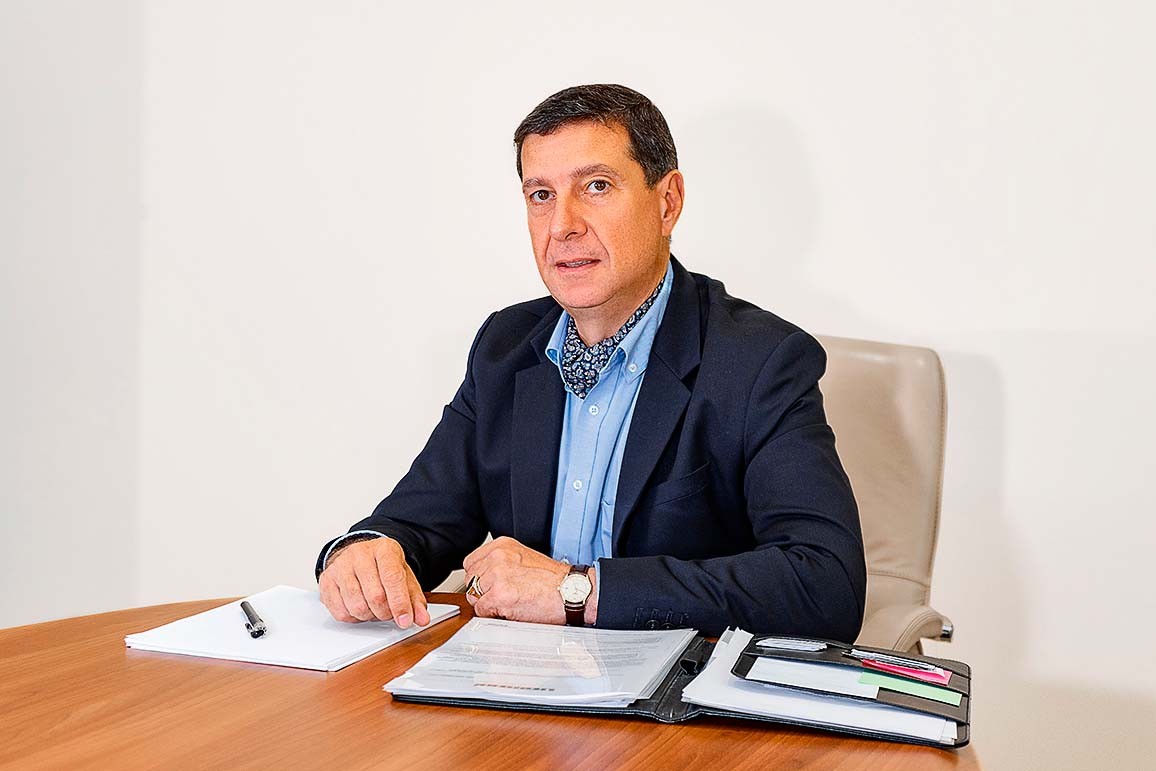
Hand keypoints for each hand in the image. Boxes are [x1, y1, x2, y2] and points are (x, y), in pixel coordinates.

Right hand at [319, 537, 429, 628]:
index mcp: (384, 549)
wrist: (360, 555)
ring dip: (369, 616)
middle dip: (385, 613)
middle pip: (375, 596)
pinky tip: (359, 606)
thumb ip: (415, 599)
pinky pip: (341, 612)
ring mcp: (340, 566)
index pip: (392, 578)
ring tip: (374, 608)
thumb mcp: (404, 577)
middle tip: (389, 612)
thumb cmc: (382, 567)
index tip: (405, 621)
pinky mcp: (327, 580)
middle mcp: (360, 554)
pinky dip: (353, 617)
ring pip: (357, 606)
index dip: (400, 603)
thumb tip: (421, 619)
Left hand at [463, 536, 594, 624]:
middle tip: (503, 598)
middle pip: (470, 580)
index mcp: (502, 545)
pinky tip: (511, 610)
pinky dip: (493, 615)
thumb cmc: (554, 581)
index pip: (471, 563)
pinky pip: (482, 610)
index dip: (479, 579)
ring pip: (474, 596)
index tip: (490, 586)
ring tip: (510, 603)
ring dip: (488, 604)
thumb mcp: (524, 559)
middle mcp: (498, 556)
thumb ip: (501, 564)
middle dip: (482, 593)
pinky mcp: (500, 595)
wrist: (572, 591)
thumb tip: (482, 578)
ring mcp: (498, 575)